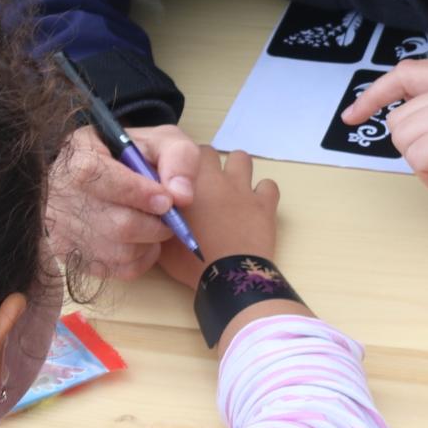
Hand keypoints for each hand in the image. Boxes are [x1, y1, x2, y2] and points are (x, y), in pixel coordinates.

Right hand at [45, 123, 202, 280]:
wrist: (87, 172)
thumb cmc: (127, 155)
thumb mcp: (157, 140)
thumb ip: (178, 158)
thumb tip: (182, 196)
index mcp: (80, 160)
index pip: (108, 182)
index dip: (143, 195)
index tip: (167, 201)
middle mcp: (64, 198)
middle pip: (120, 226)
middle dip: (155, 225)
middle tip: (167, 216)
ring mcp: (62, 231)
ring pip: (120, 253)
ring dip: (149, 243)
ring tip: (153, 226)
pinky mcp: (69, 256)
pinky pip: (114, 271)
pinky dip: (138, 260)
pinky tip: (141, 241)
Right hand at [156, 148, 279, 287]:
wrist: (228, 276)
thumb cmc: (191, 261)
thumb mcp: (163, 240)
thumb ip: (161, 218)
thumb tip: (159, 211)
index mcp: (188, 185)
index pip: (182, 156)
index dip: (181, 167)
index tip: (181, 181)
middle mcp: (216, 179)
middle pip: (210, 152)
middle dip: (207, 164)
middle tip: (204, 185)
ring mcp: (243, 189)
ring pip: (242, 158)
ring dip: (236, 169)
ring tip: (231, 189)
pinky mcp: (265, 203)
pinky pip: (268, 185)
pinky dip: (263, 192)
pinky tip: (257, 205)